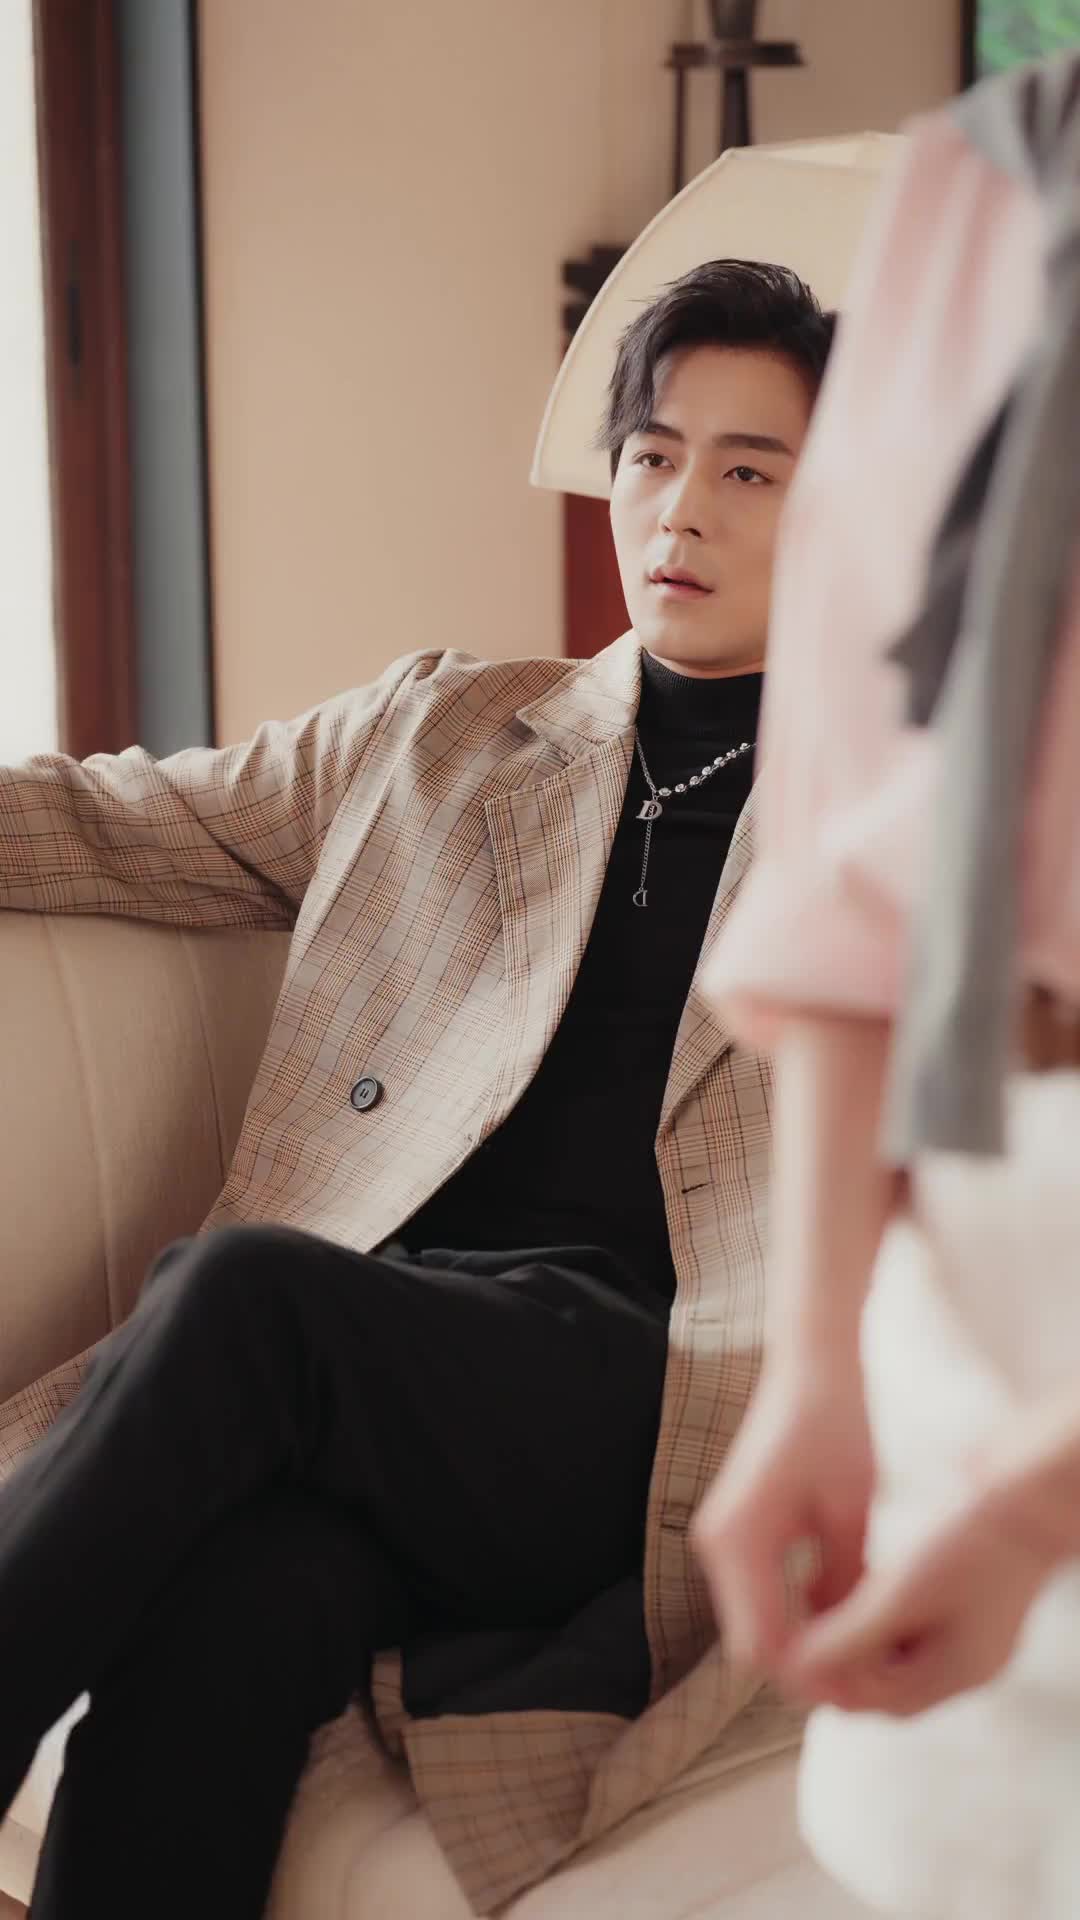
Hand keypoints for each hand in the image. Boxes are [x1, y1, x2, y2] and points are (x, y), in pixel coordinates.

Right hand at [693, 1353, 874, 1669]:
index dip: (806, 1680)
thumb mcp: (850, 1512)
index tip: (859, 1692)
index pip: (758, 1648)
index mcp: (737, 1542)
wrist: (810, 1363)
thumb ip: (841, 1586)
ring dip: (801, 1642)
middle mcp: (717, 1545)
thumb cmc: (834, 1425)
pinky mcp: (737, 1530)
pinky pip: (761, 1593)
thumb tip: (845, 1647)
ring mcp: (723, 1537)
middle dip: (805, 1667)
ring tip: (863, 1652)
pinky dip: (796, 1612)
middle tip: (869, 1681)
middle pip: (753, 1641)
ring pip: (756, 1621)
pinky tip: (845, 1612)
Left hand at [777, 1395, 1079, 1717]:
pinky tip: (843, 1583)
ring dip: (851, 1637)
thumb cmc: (971, 1540)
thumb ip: (849, 1635)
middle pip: (886, 1682)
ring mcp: (967, 1629)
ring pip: (895, 1651)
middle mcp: (965, 1660)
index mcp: (958, 1672)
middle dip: (838, 1665)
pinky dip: (874, 1612)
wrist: (1027, 1491)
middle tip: (789, 1637)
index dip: (830, 1684)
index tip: (786, 1659)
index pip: (880, 1701)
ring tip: (806, 1609)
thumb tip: (796, 1668)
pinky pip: (908, 1621)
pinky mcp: (960, 1595)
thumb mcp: (903, 1592)